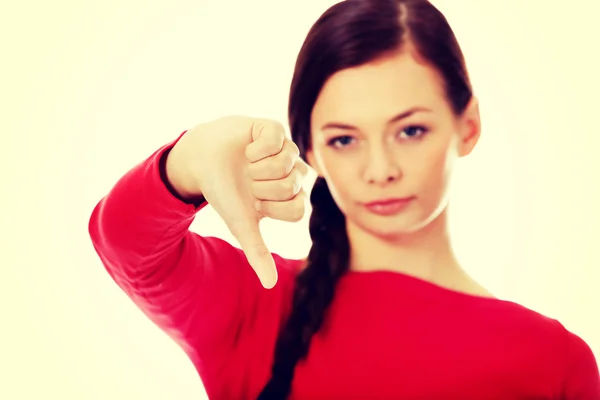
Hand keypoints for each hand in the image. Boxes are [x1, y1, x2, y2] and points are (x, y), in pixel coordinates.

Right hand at [167, 116, 308, 287]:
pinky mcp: (273, 129)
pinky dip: (256, 148)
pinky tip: (247, 149)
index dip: (271, 208)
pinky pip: (277, 138)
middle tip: (248, 181)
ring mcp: (285, 150)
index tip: (254, 203)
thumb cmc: (224, 192)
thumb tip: (270, 285)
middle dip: (262, 188)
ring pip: (288, 162)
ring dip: (258, 168)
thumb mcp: (240, 225)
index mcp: (289, 197)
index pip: (298, 211)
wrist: (201, 160)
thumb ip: (257, 252)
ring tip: (246, 165)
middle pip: (293, 187)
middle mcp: (292, 173)